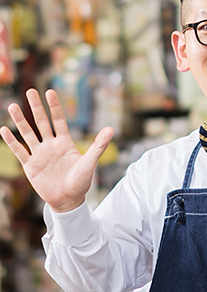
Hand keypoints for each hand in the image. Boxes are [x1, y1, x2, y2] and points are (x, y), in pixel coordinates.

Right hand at [0, 89, 113, 211]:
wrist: (68, 200)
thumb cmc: (81, 181)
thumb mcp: (90, 162)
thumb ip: (99, 145)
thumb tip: (111, 129)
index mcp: (65, 142)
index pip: (59, 120)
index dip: (54, 107)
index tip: (50, 92)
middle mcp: (51, 145)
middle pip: (42, 122)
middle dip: (36, 107)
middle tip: (30, 91)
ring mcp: (39, 154)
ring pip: (28, 133)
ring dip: (20, 120)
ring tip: (12, 106)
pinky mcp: (30, 165)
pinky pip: (19, 150)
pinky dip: (11, 141)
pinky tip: (4, 129)